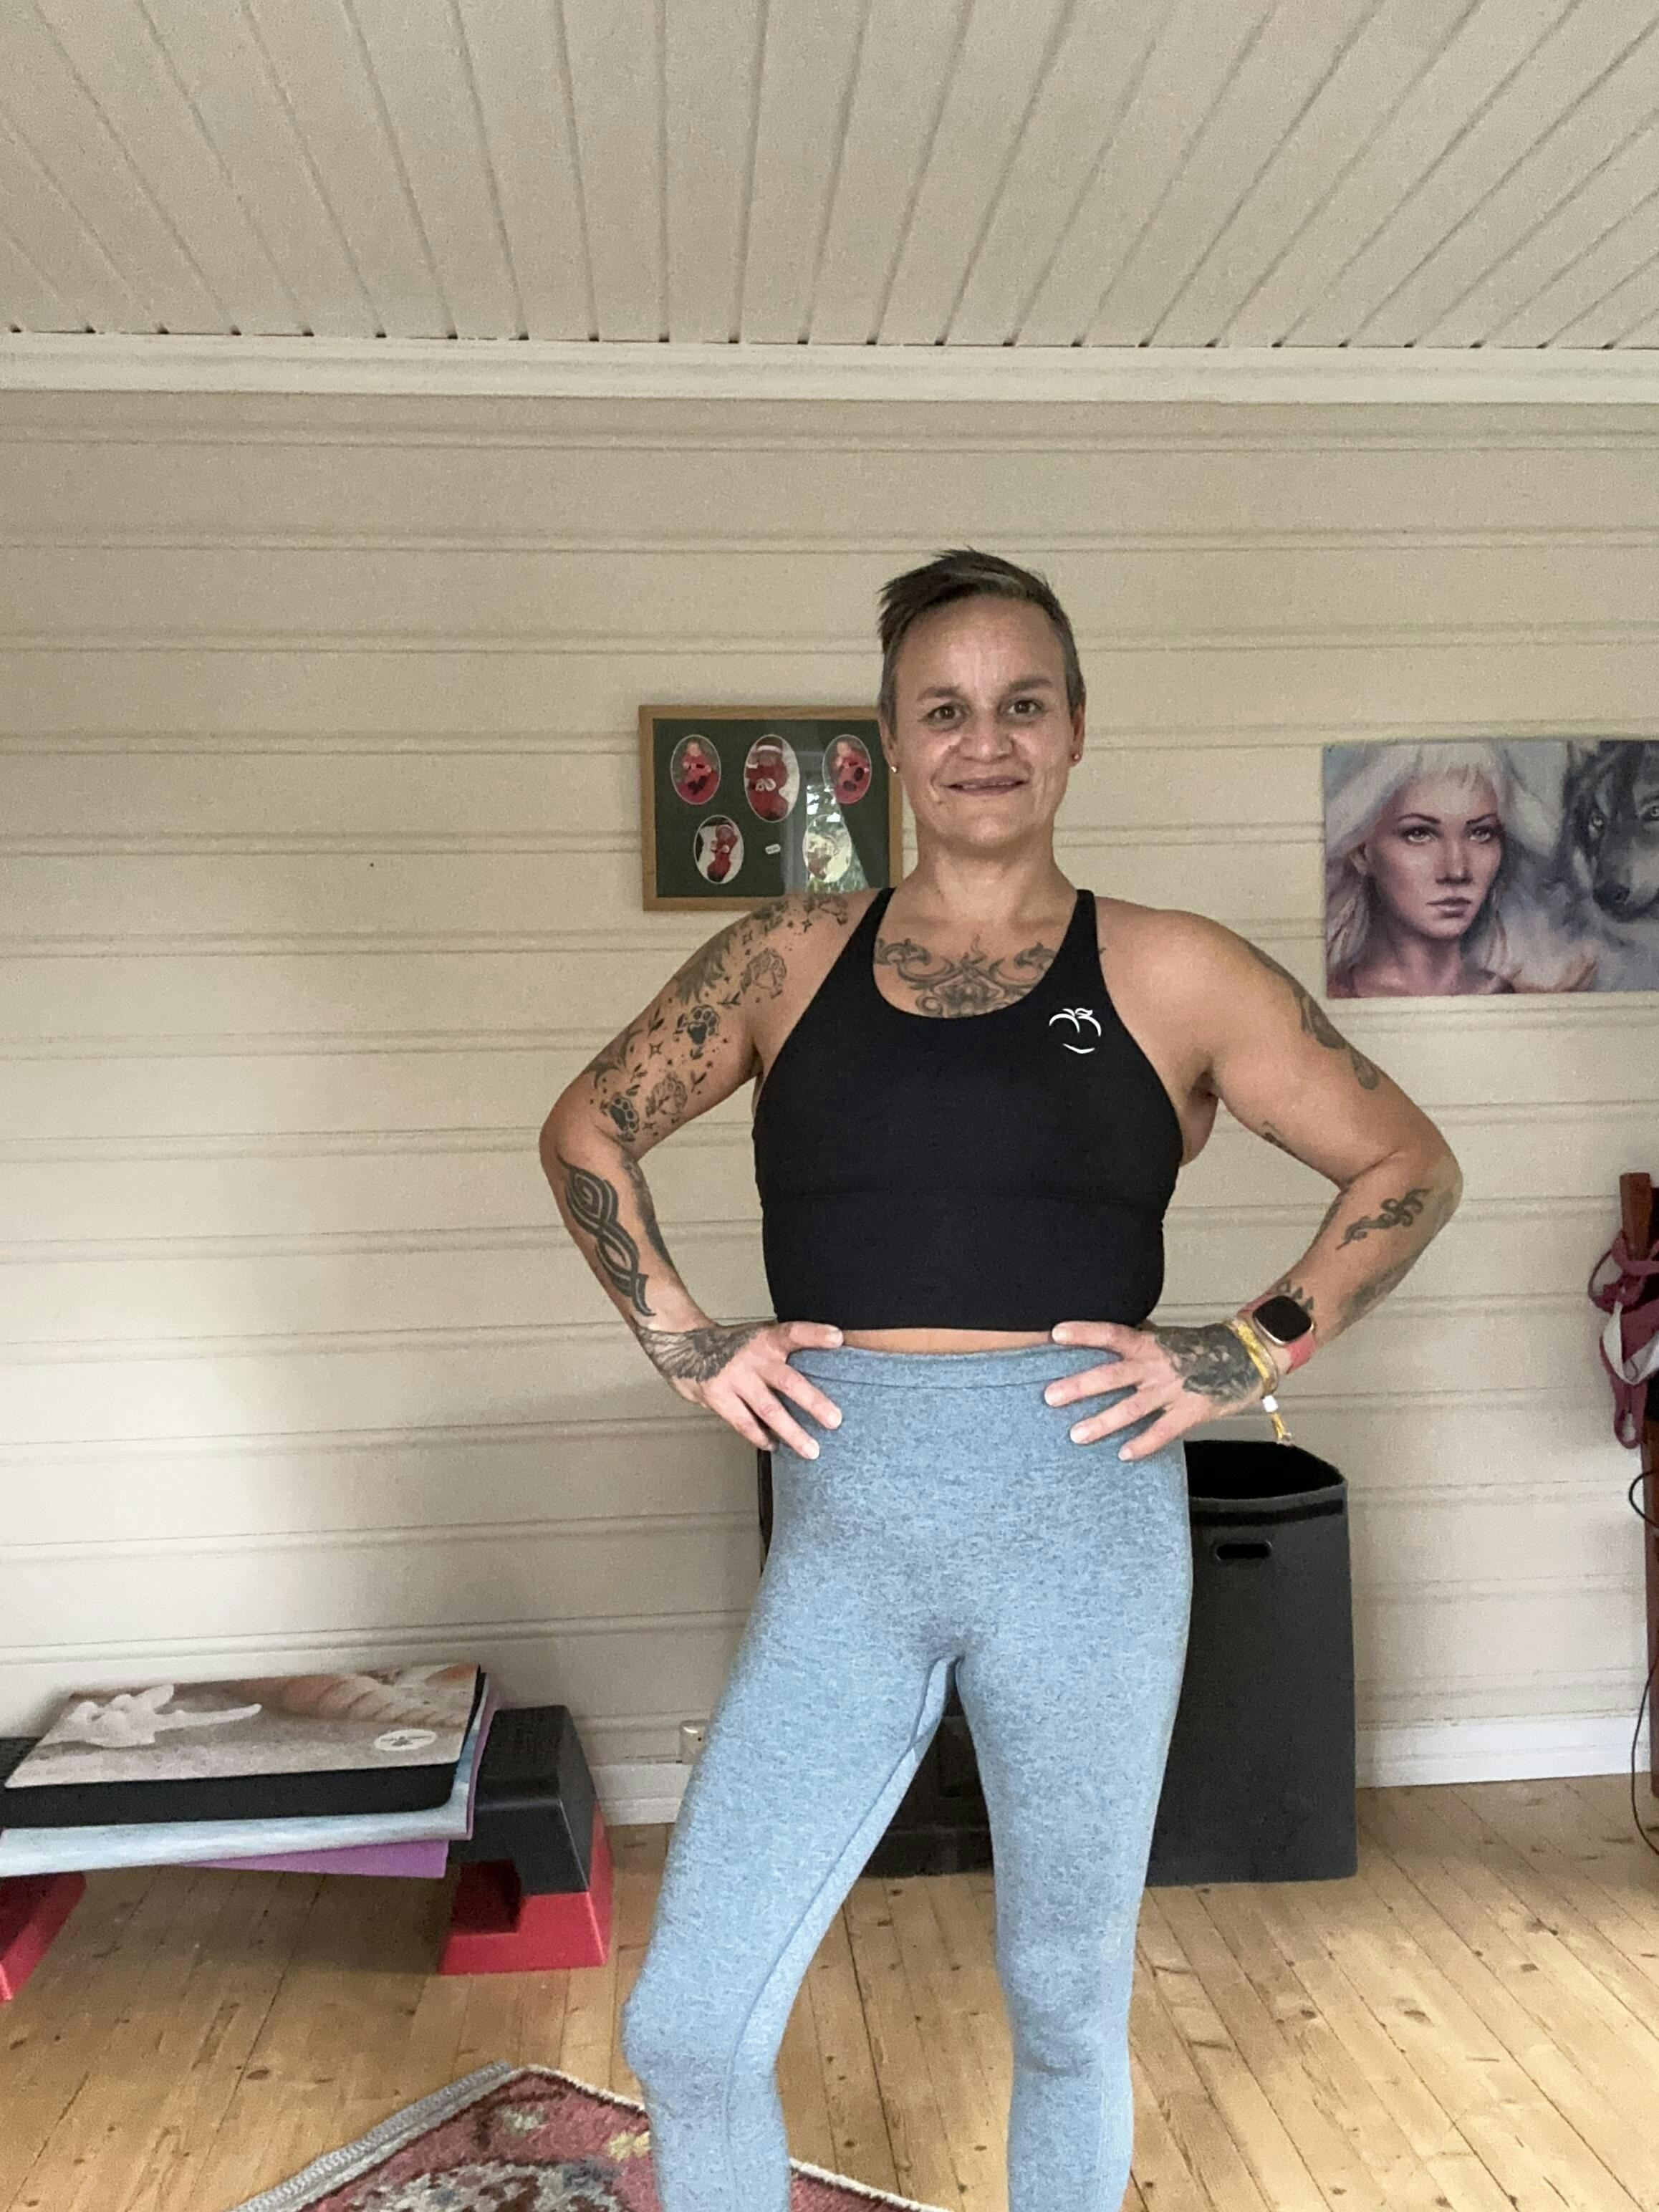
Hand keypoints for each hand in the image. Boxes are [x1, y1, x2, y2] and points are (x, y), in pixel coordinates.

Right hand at [633, 1317, 844, 1458]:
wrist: (683, 1345)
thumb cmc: (731, 1347)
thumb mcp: (757, 1339)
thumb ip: (781, 1353)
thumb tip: (822, 1371)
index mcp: (765, 1339)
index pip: (794, 1332)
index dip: (815, 1335)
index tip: (837, 1339)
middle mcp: (753, 1357)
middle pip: (787, 1380)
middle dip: (813, 1402)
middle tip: (835, 1420)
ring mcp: (735, 1378)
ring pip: (768, 1409)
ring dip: (792, 1432)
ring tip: (811, 1449)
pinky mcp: (718, 1396)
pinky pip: (744, 1423)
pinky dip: (761, 1436)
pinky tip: (774, 1445)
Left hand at [1042, 1317, 1276, 1459]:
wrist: (1247, 1355)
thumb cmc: (1202, 1348)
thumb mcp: (1165, 1339)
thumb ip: (1137, 1344)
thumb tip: (1102, 1341)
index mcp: (1149, 1344)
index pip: (1112, 1334)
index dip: (1085, 1333)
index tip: (1056, 1333)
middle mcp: (1156, 1366)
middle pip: (1112, 1374)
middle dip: (1080, 1386)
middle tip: (1050, 1397)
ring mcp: (1173, 1389)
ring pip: (1132, 1407)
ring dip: (1103, 1422)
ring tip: (1077, 1434)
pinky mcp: (1190, 1411)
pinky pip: (1163, 1430)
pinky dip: (1144, 1443)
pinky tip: (1124, 1454)